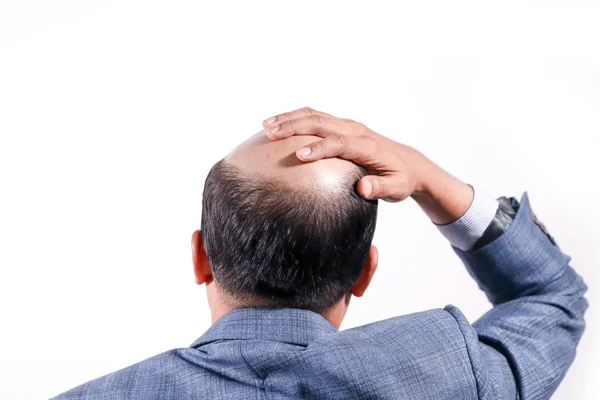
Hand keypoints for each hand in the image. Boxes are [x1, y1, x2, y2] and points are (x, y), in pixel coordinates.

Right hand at [262, 107, 430, 201]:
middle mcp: (356, 131)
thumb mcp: (397, 189)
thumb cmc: (401, 179)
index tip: (298, 155)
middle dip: (294, 126)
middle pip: (321, 122)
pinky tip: (278, 124)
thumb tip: (363, 188)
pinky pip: (316, 117)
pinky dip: (295, 118)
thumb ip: (382, 188)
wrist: (409, 163)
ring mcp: (347, 126)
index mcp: (367, 147)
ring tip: (266, 126)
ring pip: (315, 115)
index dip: (319, 148)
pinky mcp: (341, 126)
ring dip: (290, 118)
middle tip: (270, 133)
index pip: (339, 143)